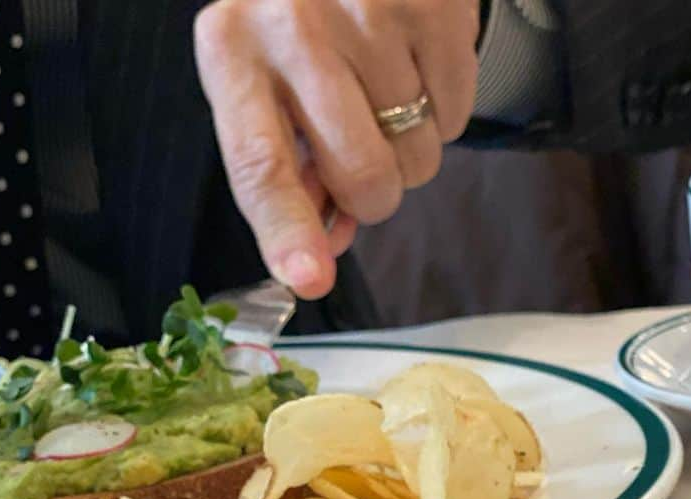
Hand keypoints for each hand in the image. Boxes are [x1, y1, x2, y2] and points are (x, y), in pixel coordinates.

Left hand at [194, 0, 480, 299]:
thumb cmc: (298, 26)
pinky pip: (457, 116)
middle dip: (374, 195)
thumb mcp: (264, 85)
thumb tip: (320, 255)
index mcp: (234, 50)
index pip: (261, 164)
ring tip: (387, 97)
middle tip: (365, 156)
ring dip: (411, 152)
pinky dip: (443, 112)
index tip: (308, 279)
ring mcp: (368, 8)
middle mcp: (294, 23)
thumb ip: (286, 174)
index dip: (287, 230)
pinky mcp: (432, 4)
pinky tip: (415, 70)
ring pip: (417, 157)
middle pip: (361, 176)